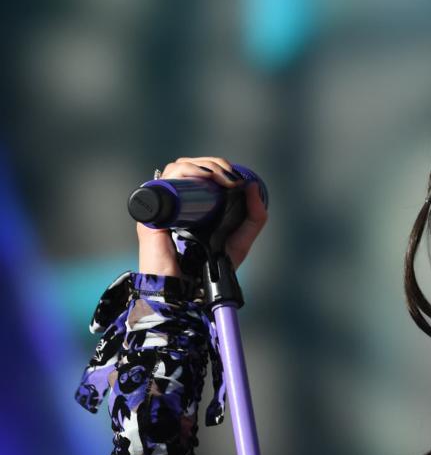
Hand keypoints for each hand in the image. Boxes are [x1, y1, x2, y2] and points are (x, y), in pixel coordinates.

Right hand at [137, 156, 267, 276]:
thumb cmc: (210, 268)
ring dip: (200, 165)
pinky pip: (163, 183)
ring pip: (175, 169)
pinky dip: (182, 173)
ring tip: (219, 178)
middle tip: (230, 178)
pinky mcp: (153, 215)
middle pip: (187, 166)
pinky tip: (201, 178)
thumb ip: (254, 217)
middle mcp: (174, 202)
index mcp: (190, 205)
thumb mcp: (241, 239)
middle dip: (212, 164)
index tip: (235, 177)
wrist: (188, 290)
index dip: (214, 166)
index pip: (197, 172)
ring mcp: (162, 207)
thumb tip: (253, 186)